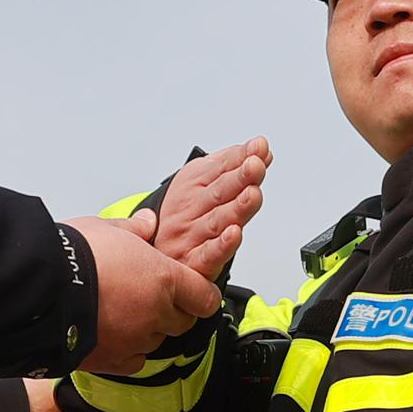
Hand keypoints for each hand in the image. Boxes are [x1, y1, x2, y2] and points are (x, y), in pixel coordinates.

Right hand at [69, 212, 224, 372]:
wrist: (38, 288)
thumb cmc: (70, 255)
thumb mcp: (106, 228)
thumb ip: (133, 229)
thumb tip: (147, 223)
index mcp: (163, 279)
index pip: (205, 297)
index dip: (203, 295)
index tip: (198, 294)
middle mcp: (155, 313)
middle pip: (183, 322)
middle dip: (173, 312)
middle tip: (153, 299)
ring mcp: (134, 340)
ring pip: (156, 342)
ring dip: (148, 331)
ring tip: (124, 316)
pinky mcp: (111, 361)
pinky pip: (133, 362)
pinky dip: (128, 353)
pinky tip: (115, 340)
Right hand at [142, 140, 271, 281]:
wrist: (150, 252)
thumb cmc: (181, 215)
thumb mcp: (201, 182)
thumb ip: (233, 167)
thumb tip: (263, 154)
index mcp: (191, 184)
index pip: (220, 168)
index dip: (241, 157)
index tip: (258, 148)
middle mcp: (190, 209)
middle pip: (219, 192)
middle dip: (240, 178)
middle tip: (255, 165)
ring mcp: (191, 236)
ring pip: (217, 221)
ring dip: (236, 207)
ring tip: (253, 194)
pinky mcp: (194, 263)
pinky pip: (209, 254)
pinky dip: (221, 245)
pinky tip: (234, 234)